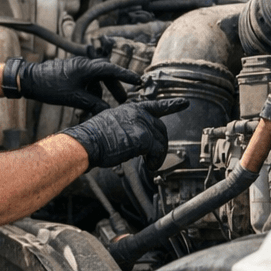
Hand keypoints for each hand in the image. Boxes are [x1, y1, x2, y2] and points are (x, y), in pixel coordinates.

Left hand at [5, 56, 140, 112]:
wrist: (29, 80)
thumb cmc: (50, 86)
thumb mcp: (74, 98)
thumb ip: (92, 103)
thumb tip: (106, 110)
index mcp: (86, 67)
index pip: (111, 70)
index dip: (126, 76)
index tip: (138, 81)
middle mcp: (83, 65)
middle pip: (105, 74)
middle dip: (114, 87)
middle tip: (123, 99)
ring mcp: (77, 69)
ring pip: (95, 79)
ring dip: (100, 92)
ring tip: (103, 107)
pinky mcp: (71, 74)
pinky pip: (86, 82)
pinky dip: (89, 92)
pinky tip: (86, 106)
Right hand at [62, 98, 188, 170]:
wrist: (86, 143)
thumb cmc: (92, 138)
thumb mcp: (110, 124)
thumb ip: (126, 127)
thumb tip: (134, 139)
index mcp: (130, 109)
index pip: (155, 106)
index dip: (171, 105)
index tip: (184, 103)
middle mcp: (138, 114)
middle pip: (160, 128)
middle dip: (161, 144)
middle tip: (156, 157)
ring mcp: (142, 124)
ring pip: (161, 141)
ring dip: (159, 155)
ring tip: (151, 164)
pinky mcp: (143, 138)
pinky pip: (158, 152)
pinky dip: (156, 162)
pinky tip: (150, 167)